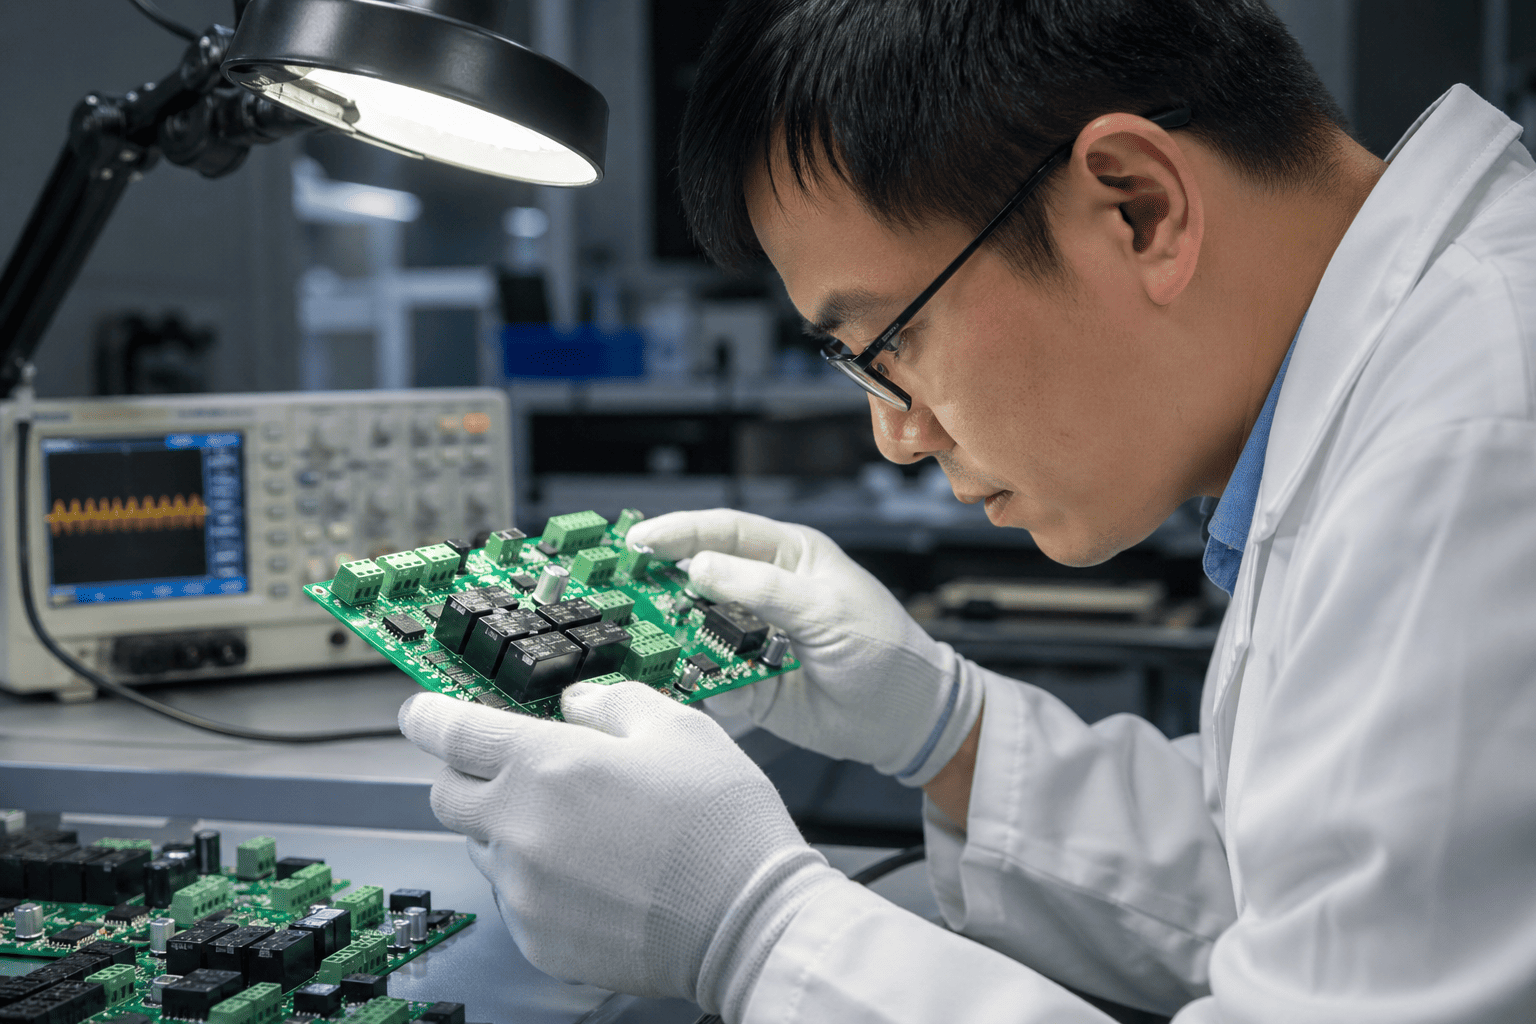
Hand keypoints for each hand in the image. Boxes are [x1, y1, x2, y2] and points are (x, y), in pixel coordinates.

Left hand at [398, 683, 842, 1018]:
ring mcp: (523, 890)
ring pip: (484, 848)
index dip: (429, 714)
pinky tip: (596, 875)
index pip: (451, 730)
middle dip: (469, 773)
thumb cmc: (720, 826)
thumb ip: (614, 702)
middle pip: (447, 793)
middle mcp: (520, 829)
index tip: (422, 711)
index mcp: (548, 765)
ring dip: (511, 829)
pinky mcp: (537, 939)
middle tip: (519, 769)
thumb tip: (577, 703)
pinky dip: (540, 881)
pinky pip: (516, 897)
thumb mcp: (680, 728)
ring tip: (584, 831)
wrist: (746, 922)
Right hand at [626, 509, 983, 784]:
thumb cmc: (885, 652)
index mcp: (788, 557)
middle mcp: (763, 592)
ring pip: (696, 626)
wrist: (910, 722)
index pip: (725, 530)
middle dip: (659, 582)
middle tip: (619, 587)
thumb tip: (700, 566)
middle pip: (699, 578)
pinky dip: (686, 675)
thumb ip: (763, 588)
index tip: (641, 540)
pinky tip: (667, 674)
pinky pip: (705, 675)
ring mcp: (751, 637)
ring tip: (636, 632)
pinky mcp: (746, 681)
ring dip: (667, 630)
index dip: (680, 531)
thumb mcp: (826, 610)